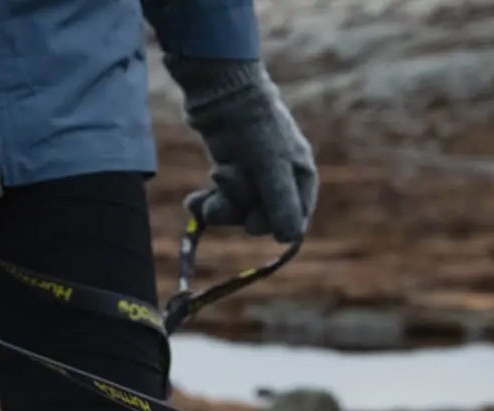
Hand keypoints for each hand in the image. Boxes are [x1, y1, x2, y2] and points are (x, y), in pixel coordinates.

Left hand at [166, 56, 316, 243]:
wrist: (221, 87)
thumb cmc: (254, 125)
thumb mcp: (270, 165)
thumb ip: (280, 203)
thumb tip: (288, 240)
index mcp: (302, 178)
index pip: (293, 223)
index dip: (270, 225)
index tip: (251, 220)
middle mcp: (282, 180)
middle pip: (262, 220)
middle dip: (240, 209)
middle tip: (225, 178)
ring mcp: (255, 178)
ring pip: (238, 213)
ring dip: (221, 204)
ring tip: (214, 175)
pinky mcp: (231, 173)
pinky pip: (221, 203)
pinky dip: (206, 204)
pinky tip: (192, 202)